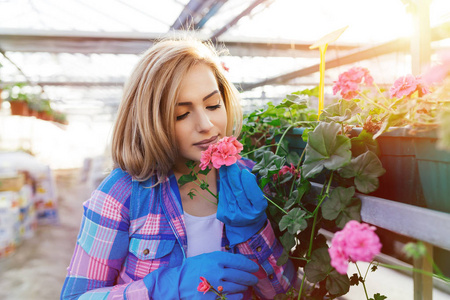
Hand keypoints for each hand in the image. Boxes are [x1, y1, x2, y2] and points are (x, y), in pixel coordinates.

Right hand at [144, 251, 258, 298]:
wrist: (177, 282)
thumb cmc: (194, 268)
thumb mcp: (207, 258)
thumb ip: (223, 259)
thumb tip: (242, 262)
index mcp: (216, 259)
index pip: (238, 261)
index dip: (249, 265)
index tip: (254, 267)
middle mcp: (216, 271)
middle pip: (240, 275)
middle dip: (250, 277)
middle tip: (254, 278)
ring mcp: (214, 285)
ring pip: (237, 287)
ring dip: (244, 287)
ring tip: (246, 286)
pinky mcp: (212, 297)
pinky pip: (230, 298)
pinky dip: (237, 296)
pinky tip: (239, 294)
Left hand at [217, 164, 267, 245]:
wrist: (245, 223)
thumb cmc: (253, 205)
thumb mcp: (258, 197)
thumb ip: (252, 185)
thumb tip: (242, 171)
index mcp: (258, 209)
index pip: (253, 194)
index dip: (248, 182)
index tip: (244, 171)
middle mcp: (246, 214)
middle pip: (238, 192)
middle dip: (234, 176)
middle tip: (230, 163)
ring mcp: (233, 215)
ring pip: (228, 192)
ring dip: (225, 177)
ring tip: (224, 166)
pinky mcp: (223, 214)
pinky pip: (222, 196)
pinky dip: (223, 185)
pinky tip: (223, 176)